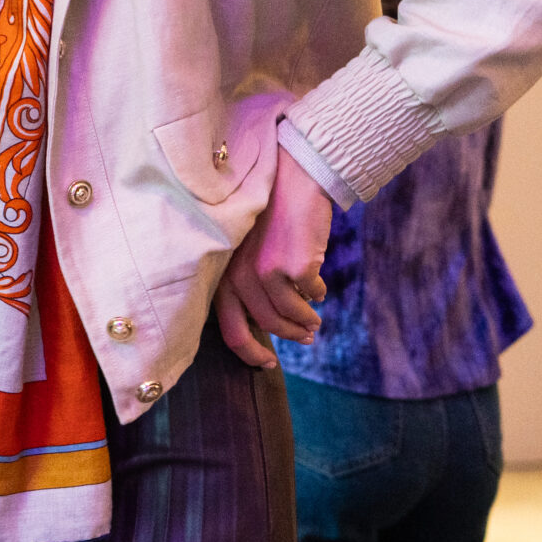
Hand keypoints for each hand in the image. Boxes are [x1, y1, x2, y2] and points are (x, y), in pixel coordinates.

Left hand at [213, 148, 332, 368]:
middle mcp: (239, 274)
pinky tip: (319, 287)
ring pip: (289, 317)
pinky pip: (311, 294)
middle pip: (264, 325)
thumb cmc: (267, 213)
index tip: (267, 364)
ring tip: (314, 321)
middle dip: (286, 337)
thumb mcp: (245, 247)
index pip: (228, 327)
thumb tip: (265, 322)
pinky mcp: (296, 266)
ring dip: (305, 323)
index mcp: (222, 270)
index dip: (248, 351)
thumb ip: (246, 280)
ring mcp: (267, 271)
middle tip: (305, 339)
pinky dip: (316, 295)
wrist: (292, 177)